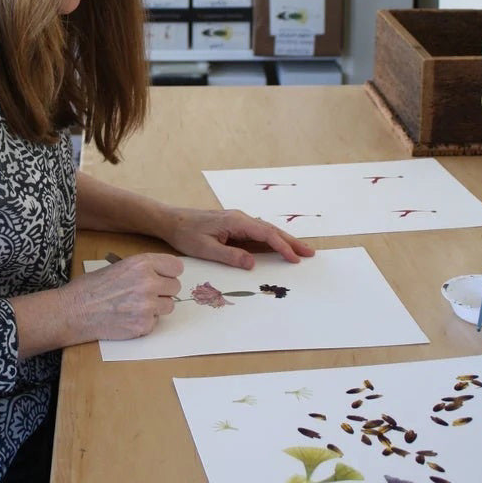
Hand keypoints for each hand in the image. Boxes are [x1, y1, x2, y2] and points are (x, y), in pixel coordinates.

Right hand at [63, 252, 182, 341]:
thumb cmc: (91, 287)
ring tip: (136, 305)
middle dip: (163, 291)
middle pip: (175, 287)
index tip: (164, 276)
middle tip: (147, 293)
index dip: (169, 272)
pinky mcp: (144, 325)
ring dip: (157, 307)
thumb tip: (161, 274)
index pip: (176, 267)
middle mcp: (148, 282)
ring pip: (169, 306)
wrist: (74, 311)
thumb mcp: (118, 266)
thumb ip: (143, 269)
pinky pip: (156, 322)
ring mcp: (147, 306)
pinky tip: (128, 317)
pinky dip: (145, 321)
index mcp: (142, 263)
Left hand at [165, 207, 314, 269]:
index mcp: (235, 221)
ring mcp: (238, 221)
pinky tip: (278, 247)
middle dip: (291, 242)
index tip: (294, 258)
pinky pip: (258, 233)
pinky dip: (272, 240)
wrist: (171, 221)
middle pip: (271, 230)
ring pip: (266, 231)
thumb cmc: (186, 234)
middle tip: (310, 253)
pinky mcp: (234, 226)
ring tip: (300, 251)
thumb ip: (230, 256)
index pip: (265, 234)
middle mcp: (240, 218)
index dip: (281, 246)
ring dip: (284, 240)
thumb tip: (253, 263)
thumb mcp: (206, 249)